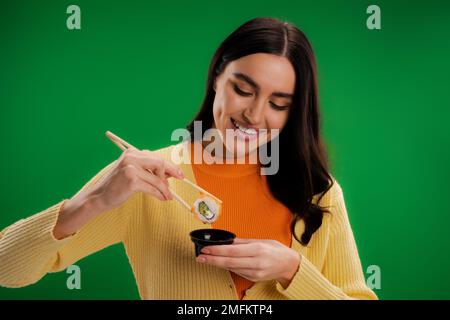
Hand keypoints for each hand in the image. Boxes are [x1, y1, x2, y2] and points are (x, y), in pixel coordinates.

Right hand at [53, 147, 183, 238]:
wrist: (99, 197)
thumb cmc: (118, 186)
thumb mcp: (134, 173)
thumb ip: (149, 171)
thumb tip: (171, 173)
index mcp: (132, 152)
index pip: (156, 157)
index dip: (170, 166)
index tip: (179, 174)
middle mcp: (131, 157)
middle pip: (160, 163)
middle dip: (172, 172)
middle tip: (180, 180)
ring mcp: (131, 168)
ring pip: (157, 179)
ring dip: (165, 189)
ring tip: (169, 196)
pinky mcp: (131, 181)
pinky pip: (152, 188)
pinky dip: (160, 194)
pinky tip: (162, 198)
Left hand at [196, 238, 300, 287]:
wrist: (289, 265)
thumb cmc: (277, 251)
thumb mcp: (261, 241)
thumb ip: (243, 242)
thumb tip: (228, 241)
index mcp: (257, 250)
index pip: (232, 251)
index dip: (217, 251)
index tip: (206, 249)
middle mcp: (256, 262)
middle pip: (229, 262)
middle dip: (212, 259)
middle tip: (200, 257)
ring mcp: (255, 272)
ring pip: (231, 268)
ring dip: (217, 264)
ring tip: (206, 259)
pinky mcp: (254, 278)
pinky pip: (237, 272)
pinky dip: (228, 267)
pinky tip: (220, 263)